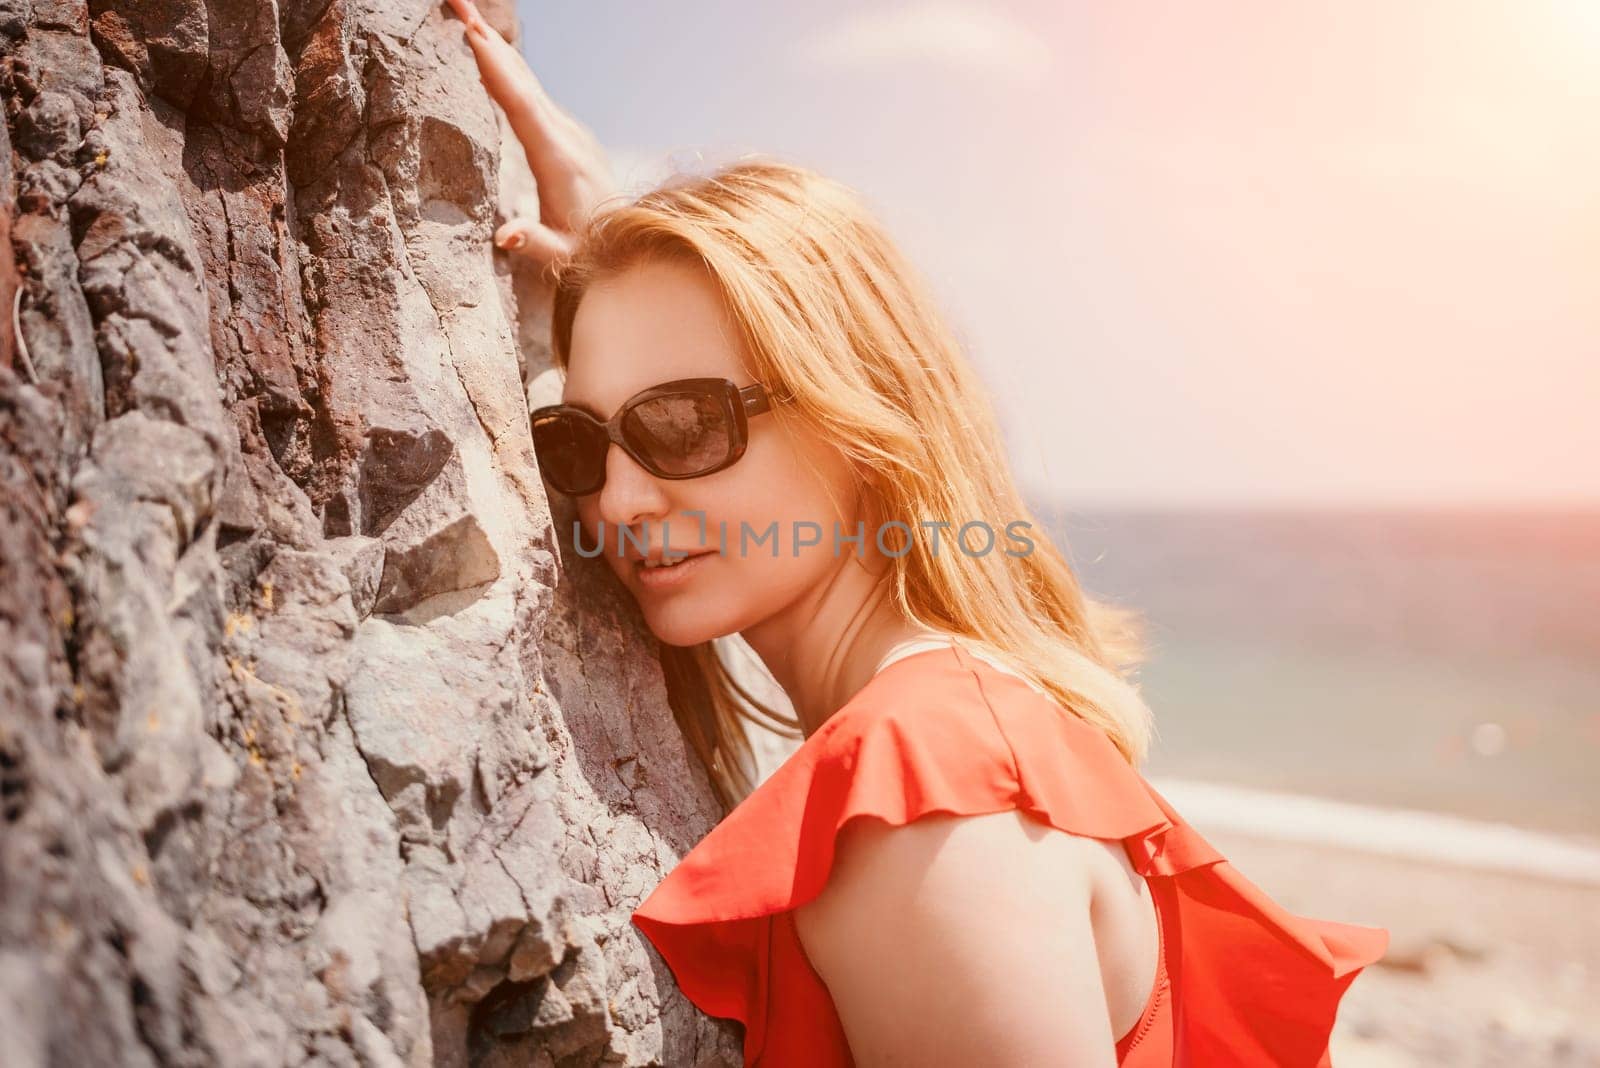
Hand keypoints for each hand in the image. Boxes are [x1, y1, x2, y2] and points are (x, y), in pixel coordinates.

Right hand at [444, 0, 618, 274]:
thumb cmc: (591, 251)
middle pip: (520, 81)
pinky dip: (505, 67)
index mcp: (559, 160)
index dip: (498, 70)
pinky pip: (529, 91)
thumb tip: (504, 236)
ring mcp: (566, 130)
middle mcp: (565, 135)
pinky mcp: (564, 131)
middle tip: (456, 1)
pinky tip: (487, 49)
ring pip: (525, 80)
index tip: (474, 35)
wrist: (628, 241)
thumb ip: (535, 243)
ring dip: (494, 46)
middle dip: (488, 41)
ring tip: (464, 13)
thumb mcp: (564, 257)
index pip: (523, 107)